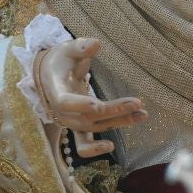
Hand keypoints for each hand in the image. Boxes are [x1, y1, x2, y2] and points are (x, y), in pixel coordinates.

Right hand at [36, 37, 147, 158]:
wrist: (50, 76)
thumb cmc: (61, 60)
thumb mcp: (68, 49)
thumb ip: (81, 47)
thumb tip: (96, 43)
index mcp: (56, 91)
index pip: (65, 102)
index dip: (80, 105)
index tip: (97, 105)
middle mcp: (61, 112)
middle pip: (86, 117)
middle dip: (112, 111)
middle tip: (137, 103)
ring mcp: (69, 122)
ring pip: (93, 128)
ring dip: (117, 123)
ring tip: (142, 114)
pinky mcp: (78, 127)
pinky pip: (84, 144)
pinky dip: (95, 148)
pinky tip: (112, 146)